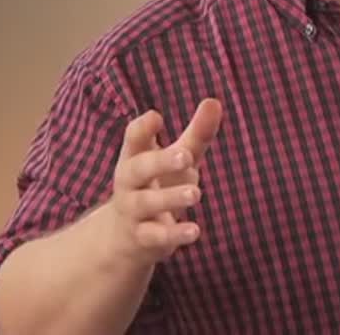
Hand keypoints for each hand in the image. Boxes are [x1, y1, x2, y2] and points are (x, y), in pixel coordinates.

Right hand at [103, 98, 222, 265]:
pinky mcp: (142, 238)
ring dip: (171, 198)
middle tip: (186, 156)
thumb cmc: (157, 185)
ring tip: (196, 193)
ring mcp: (133, 211)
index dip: (142, 128)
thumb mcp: (177, 159)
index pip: (133, 139)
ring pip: (147, 203)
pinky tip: (195, 231)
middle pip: (137, 169)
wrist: (124, 237)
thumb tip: (215, 101)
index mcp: (135, 157)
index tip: (156, 117)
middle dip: (160, 162)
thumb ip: (196, 134)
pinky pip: (155, 236)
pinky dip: (174, 234)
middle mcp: (129, 182)